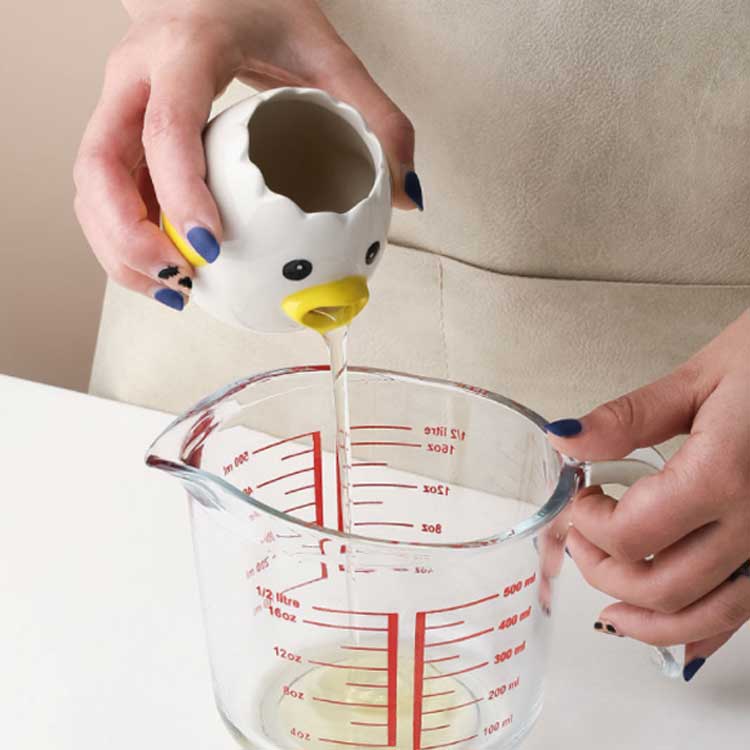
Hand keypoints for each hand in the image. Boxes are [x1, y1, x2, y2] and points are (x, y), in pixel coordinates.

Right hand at [74, 0, 419, 309]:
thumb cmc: (259, 11)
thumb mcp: (326, 50)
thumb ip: (375, 115)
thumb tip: (407, 193)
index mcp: (182, 50)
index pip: (167, 126)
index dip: (182, 190)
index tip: (211, 247)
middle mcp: (133, 77)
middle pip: (98, 166)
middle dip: (130, 238)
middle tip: (182, 283)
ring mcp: (115, 105)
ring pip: (89, 189)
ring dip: (120, 251)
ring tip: (174, 292)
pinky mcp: (116, 132)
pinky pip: (103, 195)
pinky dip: (125, 242)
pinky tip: (166, 271)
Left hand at [545, 310, 749, 681]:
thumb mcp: (699, 378)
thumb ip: (628, 418)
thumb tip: (567, 441)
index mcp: (723, 476)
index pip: (632, 534)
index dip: (589, 524)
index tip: (579, 499)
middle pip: (661, 586)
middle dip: (604, 572)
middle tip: (581, 540)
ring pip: (705, 616)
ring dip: (648, 621)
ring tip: (610, 607)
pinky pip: (746, 611)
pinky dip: (703, 631)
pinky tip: (676, 635)